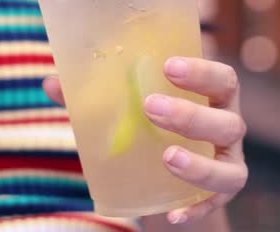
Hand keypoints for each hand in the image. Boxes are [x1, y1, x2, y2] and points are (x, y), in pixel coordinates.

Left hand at [43, 57, 246, 224]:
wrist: (170, 174)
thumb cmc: (151, 126)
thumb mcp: (129, 109)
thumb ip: (96, 96)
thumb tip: (51, 82)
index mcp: (211, 96)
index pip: (221, 78)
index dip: (201, 71)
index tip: (168, 65)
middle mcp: (228, 126)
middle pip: (227, 120)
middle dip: (190, 114)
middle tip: (150, 108)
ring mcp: (228, 162)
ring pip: (229, 168)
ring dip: (199, 165)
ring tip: (167, 157)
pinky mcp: (221, 194)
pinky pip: (216, 205)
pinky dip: (196, 208)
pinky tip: (174, 214)